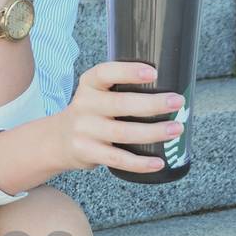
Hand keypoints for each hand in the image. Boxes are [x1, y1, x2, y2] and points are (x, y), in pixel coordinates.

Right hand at [54, 60, 184, 175]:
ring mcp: (84, 130)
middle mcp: (84, 105)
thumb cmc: (90, 113)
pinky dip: (140, 163)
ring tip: (176, 129)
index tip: (153, 72)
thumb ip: (121, 90)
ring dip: (153, 132)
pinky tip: (158, 162)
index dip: (129, 72)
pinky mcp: (87, 152)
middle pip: (121, 103)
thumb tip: (169, 91)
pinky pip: (117, 159)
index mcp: (90, 85)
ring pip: (123, 132)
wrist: (57, 140)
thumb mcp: (96, 94)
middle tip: (178, 102)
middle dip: (153, 103)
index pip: (106, 73)